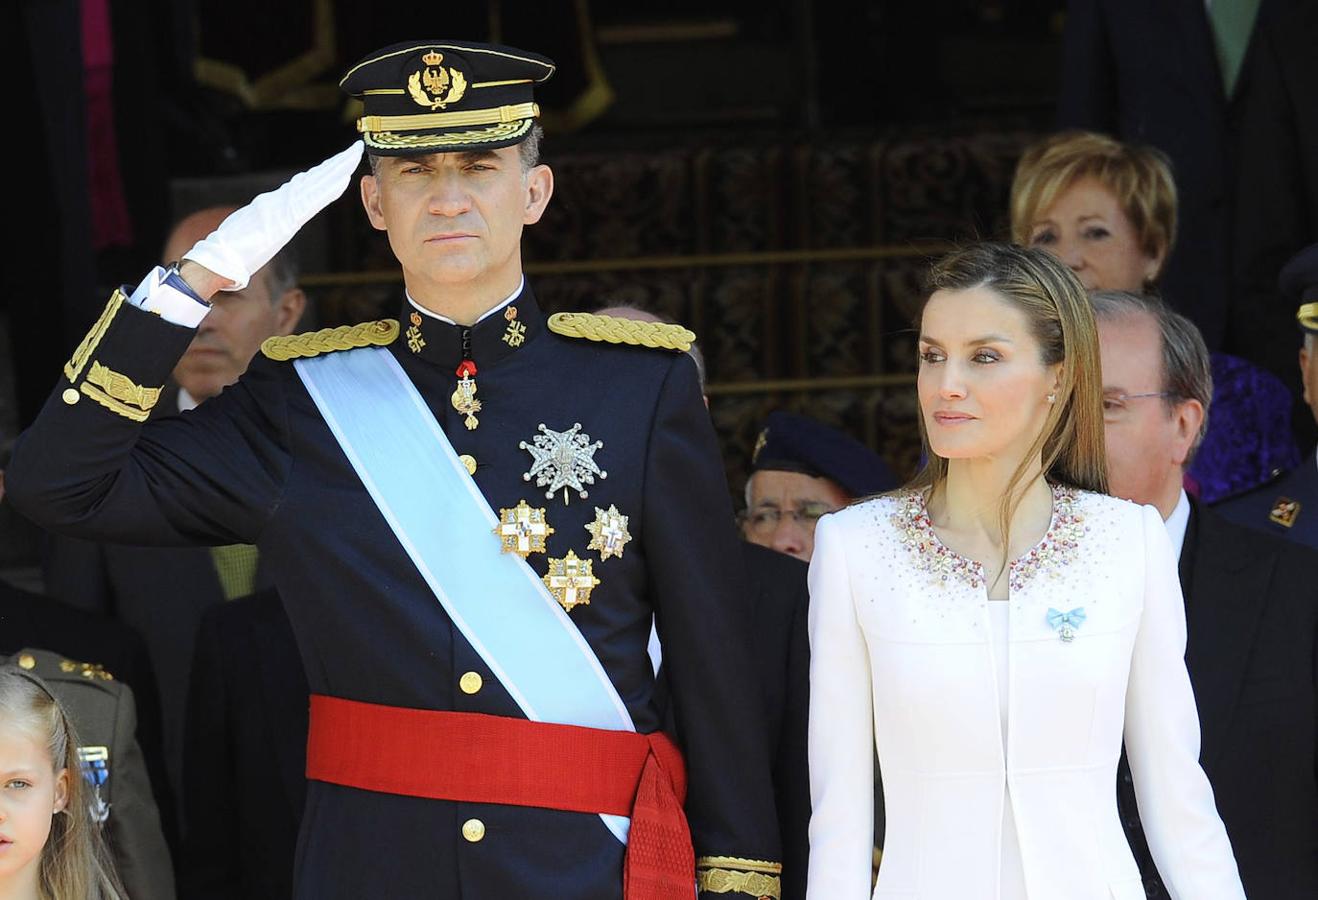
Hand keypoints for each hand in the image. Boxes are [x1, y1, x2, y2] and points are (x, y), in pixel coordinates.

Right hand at [182, 141, 363, 292]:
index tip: (338, 164)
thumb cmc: (231, 250)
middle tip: (353, 150)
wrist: (219, 258)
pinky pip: (312, 201)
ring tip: (352, 157)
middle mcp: (280, 201)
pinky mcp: (283, 219)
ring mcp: (281, 208)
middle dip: (335, 165)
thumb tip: (272, 221)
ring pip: (315, 184)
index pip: (304, 186)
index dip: (322, 174)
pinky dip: (328, 190)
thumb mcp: (252, 231)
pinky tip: (343, 180)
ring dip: (335, 170)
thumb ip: (266, 222)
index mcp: (274, 205)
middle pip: (313, 179)